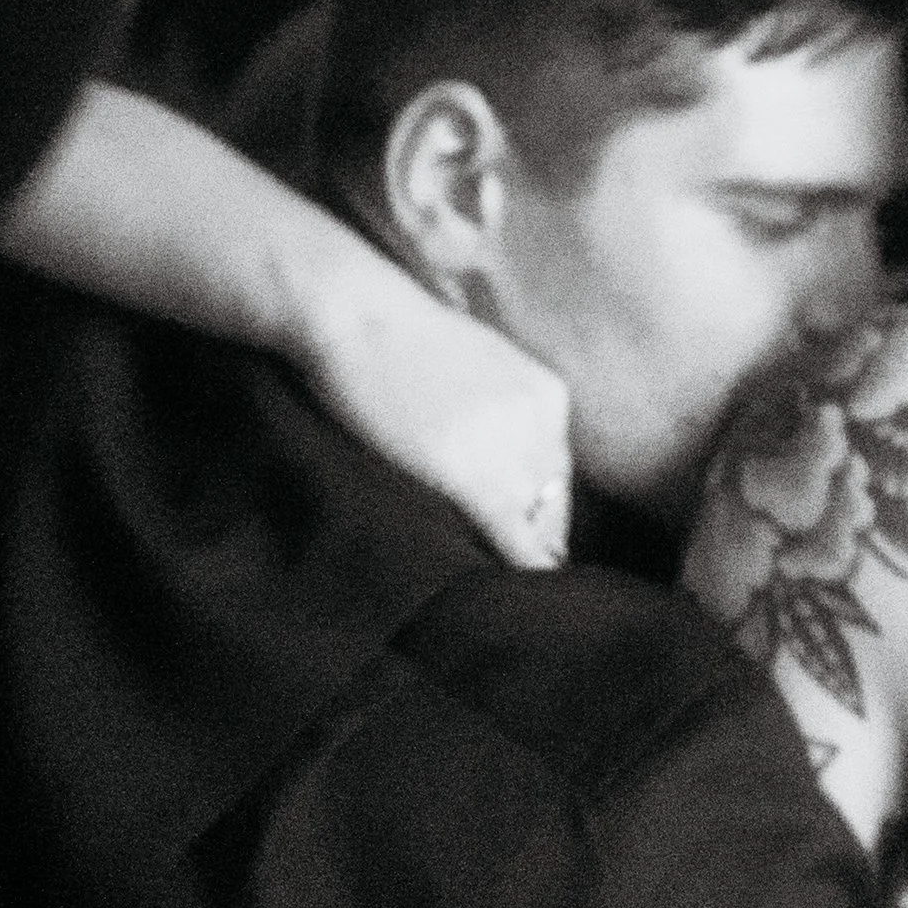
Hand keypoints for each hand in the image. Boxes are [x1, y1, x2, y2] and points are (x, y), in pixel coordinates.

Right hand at [298, 280, 571, 571]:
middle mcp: (543, 424)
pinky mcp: (475, 478)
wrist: (352, 313)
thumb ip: (493, 409)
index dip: (534, 507)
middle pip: (552, 503)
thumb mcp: (468, 362)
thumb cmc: (389, 332)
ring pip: (537, 528)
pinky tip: (502, 594)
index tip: (513, 532)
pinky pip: (515, 542)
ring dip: (518, 556)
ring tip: (495, 591)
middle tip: (502, 567)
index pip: (556, 471)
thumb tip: (485, 457)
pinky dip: (516, 569)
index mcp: (547, 395)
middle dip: (532, 534)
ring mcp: (512, 451)